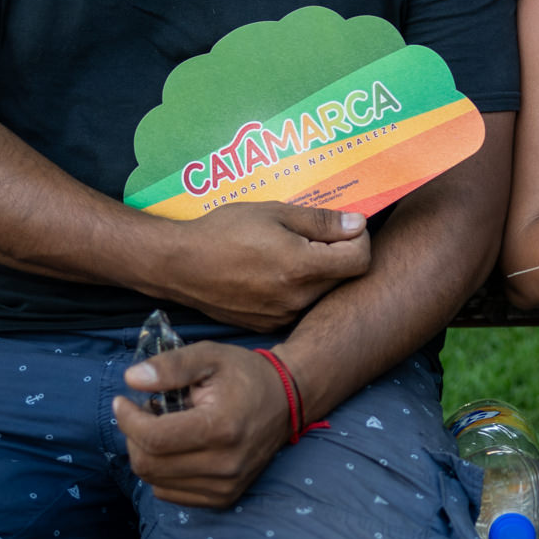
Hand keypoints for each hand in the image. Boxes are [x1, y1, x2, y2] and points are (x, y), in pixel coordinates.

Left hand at [112, 341, 291, 506]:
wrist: (288, 400)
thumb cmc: (245, 374)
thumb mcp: (210, 356)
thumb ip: (171, 365)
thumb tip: (131, 379)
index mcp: (221, 428)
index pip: (154, 438)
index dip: (127, 419)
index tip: (122, 401)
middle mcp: (225, 464)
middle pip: (149, 464)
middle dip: (133, 437)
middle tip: (143, 413)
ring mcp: (225, 485)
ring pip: (155, 482)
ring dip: (147, 454)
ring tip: (163, 428)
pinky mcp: (224, 497)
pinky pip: (170, 493)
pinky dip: (161, 472)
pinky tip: (176, 449)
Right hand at [155, 203, 371, 331]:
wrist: (178, 265)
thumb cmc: (224, 231)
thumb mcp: (274, 212)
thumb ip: (321, 221)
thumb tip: (358, 224)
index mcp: (302, 267)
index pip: (360, 260)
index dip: (359, 239)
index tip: (345, 227)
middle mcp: (296, 298)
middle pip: (343, 278)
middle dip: (339, 255)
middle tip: (314, 236)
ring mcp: (282, 316)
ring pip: (321, 294)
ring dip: (318, 273)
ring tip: (288, 253)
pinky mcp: (267, 325)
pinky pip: (297, 306)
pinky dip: (296, 289)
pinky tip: (272, 273)